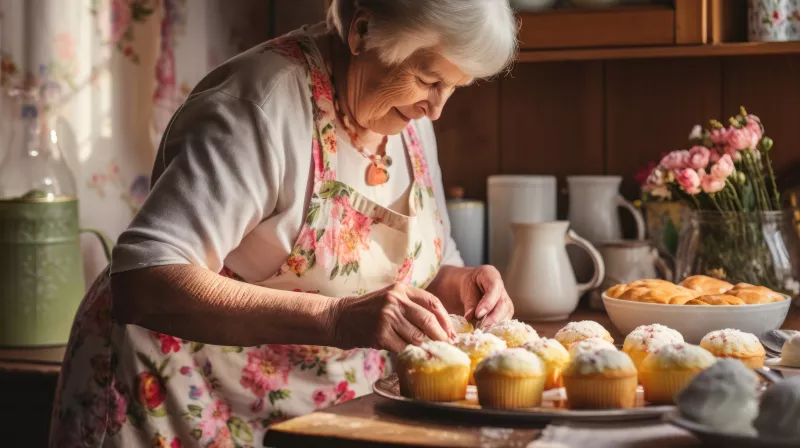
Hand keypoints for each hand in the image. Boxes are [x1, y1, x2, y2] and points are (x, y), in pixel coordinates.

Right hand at [333, 283, 455, 351]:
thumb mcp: (390, 299)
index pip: (432, 302)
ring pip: (417, 336)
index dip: (446, 319)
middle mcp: (395, 300)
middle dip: (441, 336)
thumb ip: (411, 307)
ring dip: (426, 348)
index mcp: (401, 289)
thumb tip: (439, 328)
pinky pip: (402, 347)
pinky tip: (412, 357)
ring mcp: (387, 316)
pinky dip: (410, 354)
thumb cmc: (368, 311)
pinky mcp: (380, 334)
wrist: (340, 317)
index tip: (452, 333)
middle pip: (428, 320)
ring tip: (432, 354)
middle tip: (448, 347)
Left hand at [460, 265, 513, 328]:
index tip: (478, 314)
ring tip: (483, 331)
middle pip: (503, 303)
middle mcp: (502, 287)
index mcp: (490, 274)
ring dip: (495, 324)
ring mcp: (506, 300)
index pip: (494, 288)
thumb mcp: (466, 290)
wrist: (473, 288)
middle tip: (481, 328)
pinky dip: (496, 327)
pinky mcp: (506, 311)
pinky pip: (505, 320)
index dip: (488, 302)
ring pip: (506, 313)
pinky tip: (488, 332)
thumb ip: (470, 302)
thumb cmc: (469, 287)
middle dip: (493, 317)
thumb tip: (470, 317)